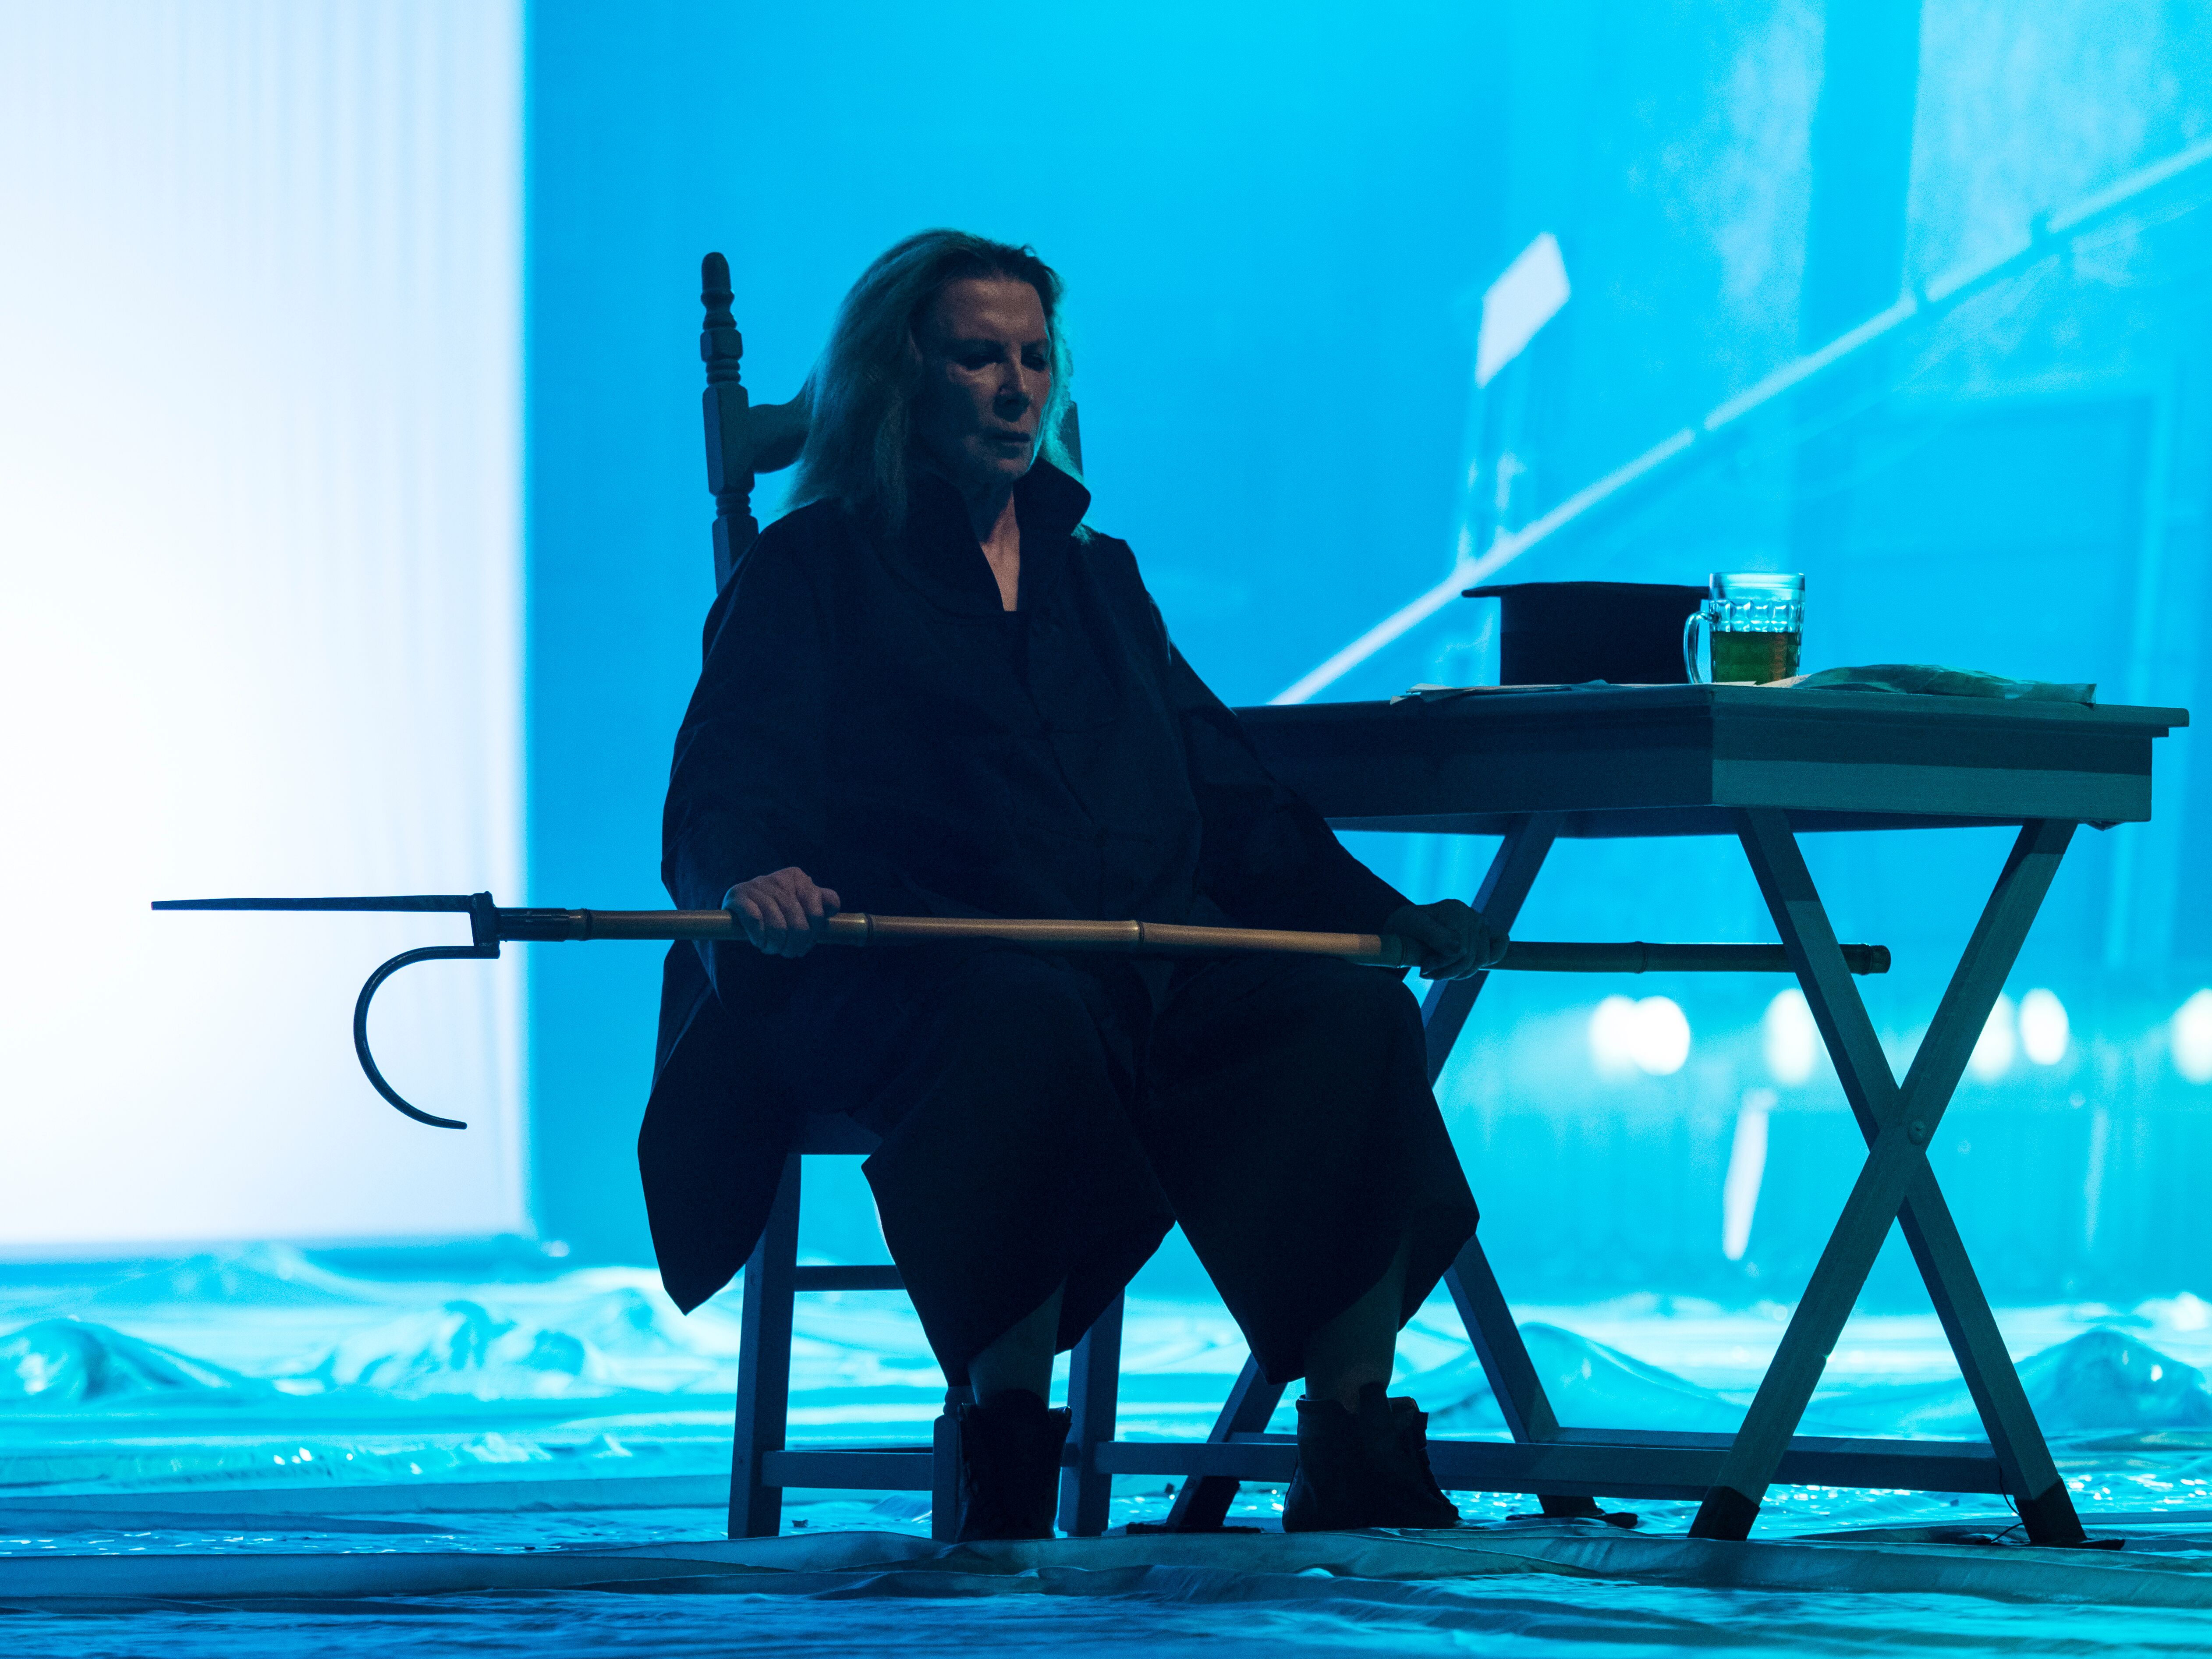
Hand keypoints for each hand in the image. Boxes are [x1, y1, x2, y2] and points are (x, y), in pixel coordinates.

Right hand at [724, 867, 841, 958]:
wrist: (738, 906)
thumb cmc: (776, 909)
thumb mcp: (799, 902)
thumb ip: (820, 902)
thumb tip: (832, 908)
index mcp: (798, 878)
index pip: (819, 912)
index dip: (814, 933)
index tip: (807, 943)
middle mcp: (780, 879)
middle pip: (800, 925)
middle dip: (795, 945)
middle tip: (789, 952)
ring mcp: (758, 886)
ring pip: (778, 927)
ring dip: (776, 945)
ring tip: (773, 949)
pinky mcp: (738, 896)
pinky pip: (756, 923)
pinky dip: (760, 938)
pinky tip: (759, 942)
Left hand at [1383, 900, 1506, 979]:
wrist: (1406, 927)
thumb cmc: (1406, 927)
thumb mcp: (1411, 926)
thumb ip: (1434, 936)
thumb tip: (1458, 949)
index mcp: (1455, 910)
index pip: (1460, 951)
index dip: (1441, 965)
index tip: (1422, 970)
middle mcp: (1471, 915)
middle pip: (1471, 958)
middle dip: (1448, 971)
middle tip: (1427, 974)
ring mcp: (1481, 924)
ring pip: (1482, 960)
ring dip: (1460, 973)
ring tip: (1438, 973)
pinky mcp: (1486, 933)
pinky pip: (1500, 946)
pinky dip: (1489, 960)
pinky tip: (1467, 966)